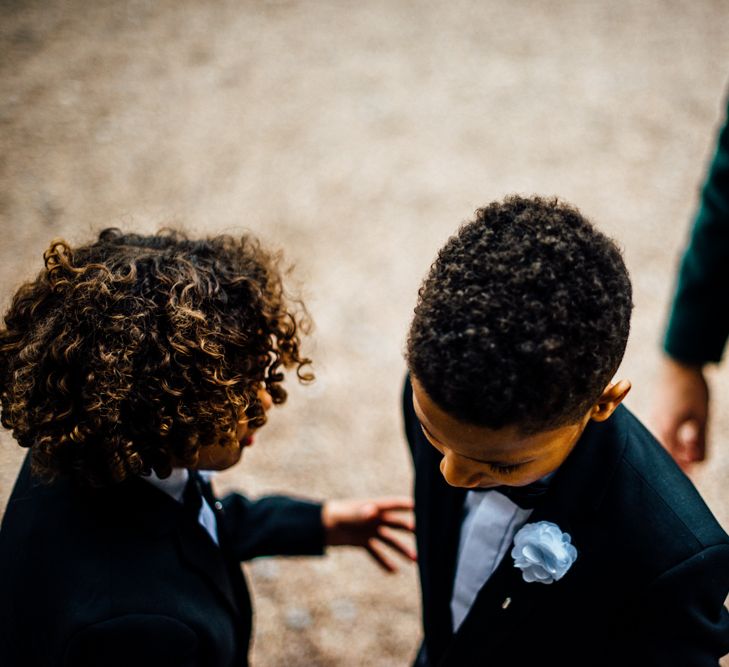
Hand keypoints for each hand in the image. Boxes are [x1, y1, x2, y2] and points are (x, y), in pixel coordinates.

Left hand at [322, 497, 415, 572]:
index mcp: (373, 507)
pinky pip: (376, 552)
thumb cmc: (336, 515)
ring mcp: (369, 530)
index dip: (407, 505)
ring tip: (415, 560)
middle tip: (426, 538)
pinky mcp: (363, 541)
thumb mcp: (350, 515)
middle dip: (410, 530)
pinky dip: (384, 561)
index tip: (423, 508)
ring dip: (401, 550)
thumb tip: (372, 511)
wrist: (320, 525)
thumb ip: (361, 513)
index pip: (394, 504)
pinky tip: (394, 571)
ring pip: (390, 541)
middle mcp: (374, 519)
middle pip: (396, 524)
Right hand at [650, 357, 708, 471]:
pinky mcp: (655, 411)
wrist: (677, 362)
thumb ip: (700, 441)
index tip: (691, 476)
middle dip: (678, 460)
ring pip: (661, 442)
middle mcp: (655, 424)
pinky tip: (684, 435)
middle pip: (663, 452)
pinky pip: (660, 432)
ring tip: (691, 448)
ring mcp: (653, 416)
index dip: (681, 469)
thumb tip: (697, 461)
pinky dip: (671, 438)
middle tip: (691, 465)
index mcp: (666, 427)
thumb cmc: (692, 388)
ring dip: (676, 448)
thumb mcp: (702, 416)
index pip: (670, 458)